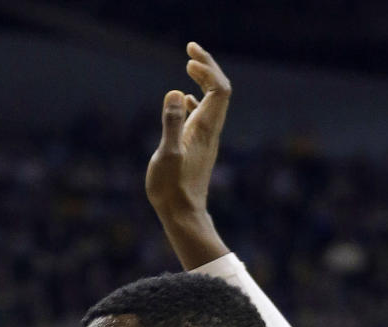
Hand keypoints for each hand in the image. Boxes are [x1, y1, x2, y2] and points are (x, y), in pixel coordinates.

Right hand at [146, 41, 231, 222]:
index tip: (189, 57)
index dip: (208, 68)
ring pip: (212, 102)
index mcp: (205, 129)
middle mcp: (210, 131)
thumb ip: (171, 122)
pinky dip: (195, 100)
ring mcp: (205, 140)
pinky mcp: (198, 148)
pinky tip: (183, 100)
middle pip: (219, 91)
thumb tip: (176, 92)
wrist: (183, 217)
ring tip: (189, 65)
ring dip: (203, 81)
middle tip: (191, 49)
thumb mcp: (167, 155)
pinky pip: (202, 116)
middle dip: (208, 67)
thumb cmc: (172, 189)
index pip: (219, 89)